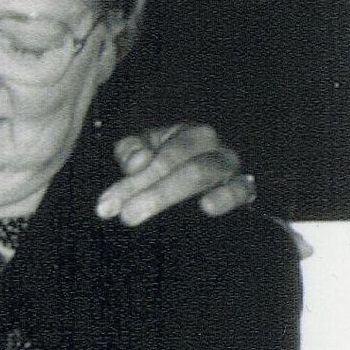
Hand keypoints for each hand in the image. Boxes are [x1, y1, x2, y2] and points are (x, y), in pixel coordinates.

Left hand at [95, 124, 256, 227]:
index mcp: (185, 134)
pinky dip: (225, 196)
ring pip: (200, 173)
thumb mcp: (148, 155)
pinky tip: (207, 206)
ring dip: (165, 194)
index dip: (129, 181)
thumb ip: (132, 152)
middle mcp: (209, 145)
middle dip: (145, 190)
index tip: (105, 206)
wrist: (215, 182)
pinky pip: (240, 189)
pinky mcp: (245, 188)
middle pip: (175, 162)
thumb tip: (137, 161)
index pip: (156, 154)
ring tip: (138, 215)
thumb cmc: (172, 168)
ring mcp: (229, 166)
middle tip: (124, 216)